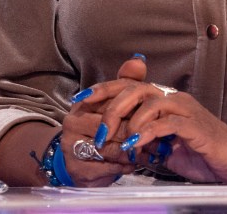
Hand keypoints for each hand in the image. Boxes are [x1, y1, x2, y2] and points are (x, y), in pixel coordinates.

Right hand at [61, 54, 147, 185]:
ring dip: (132, 152)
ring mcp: (71, 146)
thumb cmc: (104, 128)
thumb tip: (139, 59)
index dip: (135, 112)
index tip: (152, 118)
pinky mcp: (76, 168)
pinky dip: (123, 167)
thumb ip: (127, 81)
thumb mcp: (116, 103)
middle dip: (136, 134)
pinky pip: (107, 167)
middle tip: (155, 139)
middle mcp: (72, 121)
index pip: (113, 102)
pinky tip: (131, 165)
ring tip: (145, 153)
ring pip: (111, 148)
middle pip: (113, 126)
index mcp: (82, 103)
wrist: (81, 161)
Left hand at [85, 81, 226, 183]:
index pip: (130, 85)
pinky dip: (148, 134)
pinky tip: (135, 147)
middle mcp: (174, 99)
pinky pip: (167, 123)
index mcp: (166, 99)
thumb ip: (145, 140)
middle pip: (136, 89)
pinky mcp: (195, 127)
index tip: (81, 99)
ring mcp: (186, 110)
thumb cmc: (203, 153)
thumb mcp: (166, 146)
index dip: (104, 89)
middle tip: (100, 131)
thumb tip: (118, 144)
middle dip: (112, 107)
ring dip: (129, 123)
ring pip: (150, 102)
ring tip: (118, 143)